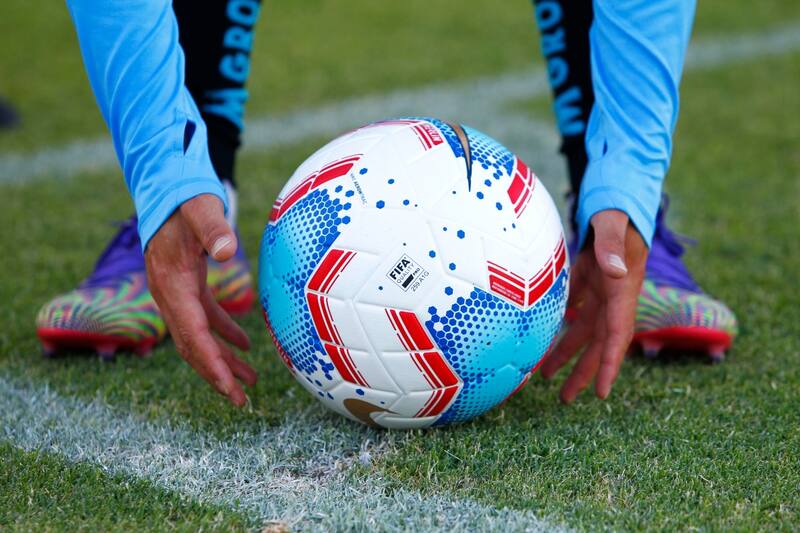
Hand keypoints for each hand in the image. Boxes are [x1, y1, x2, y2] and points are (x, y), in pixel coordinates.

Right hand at [145, 194, 256, 405]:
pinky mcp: (188, 285)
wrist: (166, 187)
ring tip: (250, 384)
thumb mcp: (200, 210)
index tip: (228, 389)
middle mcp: (170, 295)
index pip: (192, 335)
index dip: (211, 364)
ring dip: (223, 361)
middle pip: (193, 346)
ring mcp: (177, 293)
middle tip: (242, 402)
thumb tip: (226, 251)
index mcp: (172, 286)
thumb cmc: (184, 198)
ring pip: (200, 337)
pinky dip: (224, 335)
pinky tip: (245, 347)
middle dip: (217, 376)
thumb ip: (212, 229)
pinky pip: (205, 319)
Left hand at [541, 210, 647, 402]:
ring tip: (546, 377)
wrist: (620, 193)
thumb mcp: (613, 223)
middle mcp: (614, 293)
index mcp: (622, 288)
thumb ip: (612, 245)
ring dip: (567, 352)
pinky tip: (544, 340)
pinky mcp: (589, 277)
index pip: (617, 333)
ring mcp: (602, 287)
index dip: (610, 364)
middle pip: (599, 341)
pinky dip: (561, 326)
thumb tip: (614, 271)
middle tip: (566, 400)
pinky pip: (575, 308)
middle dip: (585, 371)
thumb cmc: (617, 206)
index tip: (602, 393)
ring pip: (584, 328)